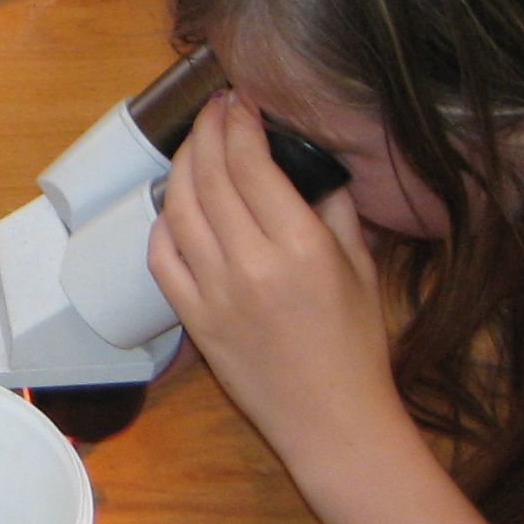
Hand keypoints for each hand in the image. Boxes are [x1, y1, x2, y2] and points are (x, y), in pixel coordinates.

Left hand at [148, 94, 400, 472]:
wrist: (332, 421)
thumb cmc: (356, 348)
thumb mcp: (361, 268)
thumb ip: (334, 209)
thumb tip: (310, 165)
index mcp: (300, 247)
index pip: (251, 164)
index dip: (239, 123)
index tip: (240, 101)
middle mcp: (252, 265)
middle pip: (209, 176)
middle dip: (206, 131)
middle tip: (214, 109)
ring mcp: (215, 293)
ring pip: (178, 209)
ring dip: (181, 167)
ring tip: (195, 145)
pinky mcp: (193, 320)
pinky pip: (161, 257)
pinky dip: (162, 223)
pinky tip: (175, 205)